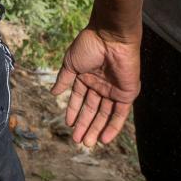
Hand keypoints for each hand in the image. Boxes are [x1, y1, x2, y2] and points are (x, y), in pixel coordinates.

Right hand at [52, 26, 140, 146]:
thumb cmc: (89, 46)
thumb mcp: (71, 63)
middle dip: (85, 125)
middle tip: (78, 141)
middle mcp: (101, 84)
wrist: (110, 37)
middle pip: (93, 109)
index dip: (74, 112)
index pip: (80, 98)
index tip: (69, 125)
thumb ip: (63, 79)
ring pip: (105, 114)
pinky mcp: (127, 93)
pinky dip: (113, 126)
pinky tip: (105, 138)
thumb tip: (53, 93)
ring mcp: (114, 89)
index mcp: (87, 76)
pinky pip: (120, 114)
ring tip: (87, 143)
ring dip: (96, 128)